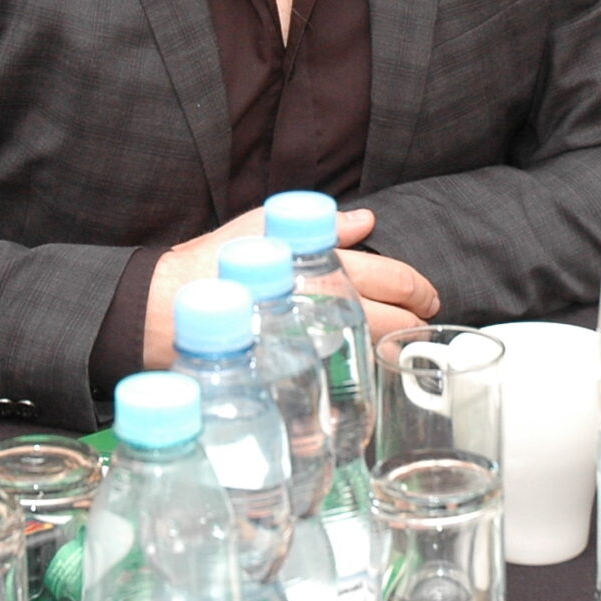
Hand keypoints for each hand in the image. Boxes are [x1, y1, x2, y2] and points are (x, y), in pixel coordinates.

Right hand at [141, 206, 439, 367]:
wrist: (172, 306)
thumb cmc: (217, 262)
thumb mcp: (268, 224)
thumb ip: (325, 225)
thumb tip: (367, 223)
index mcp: (331, 263)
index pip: (398, 278)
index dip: (420, 290)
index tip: (428, 299)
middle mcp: (330, 301)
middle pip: (397, 319)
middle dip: (416, 323)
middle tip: (420, 325)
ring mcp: (317, 338)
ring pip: (376, 350)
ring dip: (395, 350)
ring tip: (399, 348)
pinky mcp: (299, 367)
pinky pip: (345, 377)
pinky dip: (362, 374)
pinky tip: (364, 372)